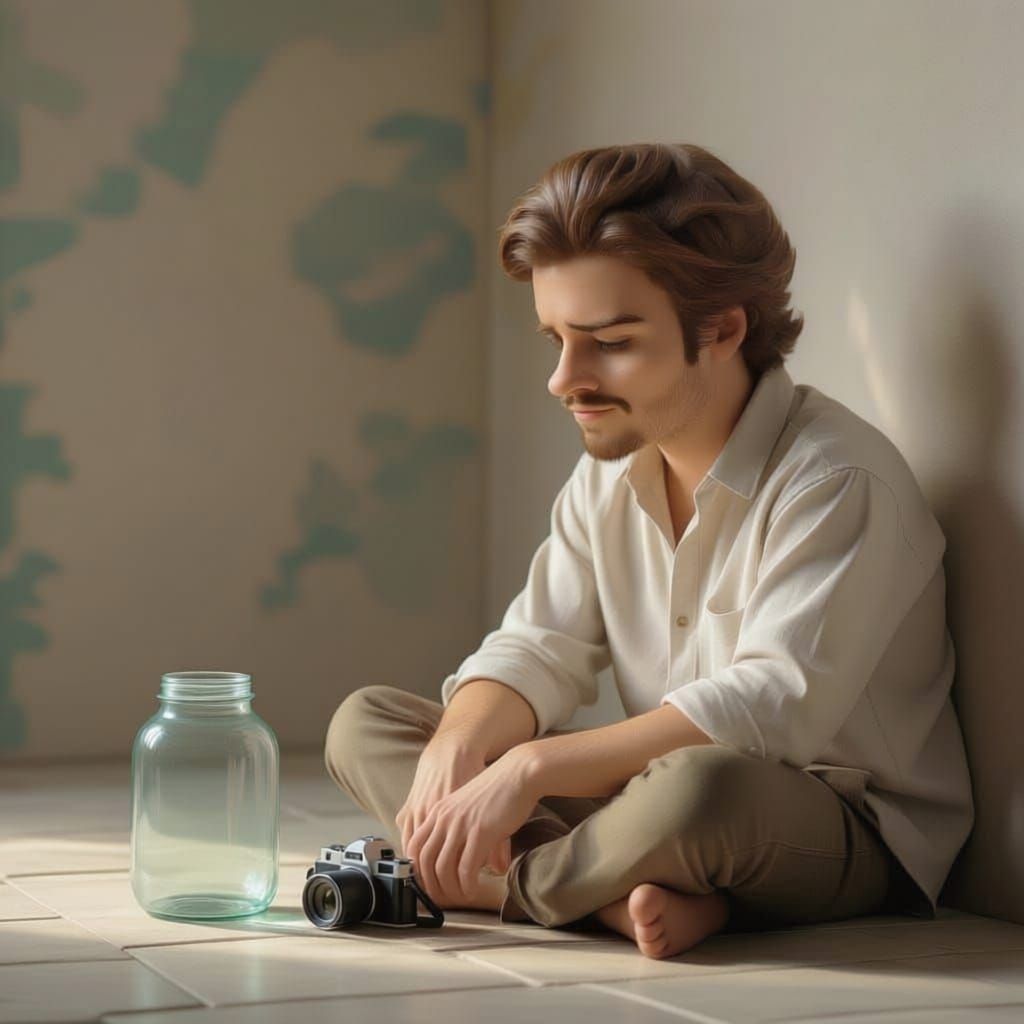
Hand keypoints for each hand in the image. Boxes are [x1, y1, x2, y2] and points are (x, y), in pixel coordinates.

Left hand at [405, 745, 540, 907]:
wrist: (518, 774)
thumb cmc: (498, 791)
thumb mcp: (469, 807)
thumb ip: (461, 829)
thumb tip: (463, 857)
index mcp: (439, 811)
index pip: (415, 845)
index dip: (417, 868)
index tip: (426, 882)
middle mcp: (445, 818)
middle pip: (425, 860)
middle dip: (431, 885)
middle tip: (442, 897)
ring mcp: (461, 825)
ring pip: (443, 868)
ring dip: (450, 889)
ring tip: (461, 895)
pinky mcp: (480, 832)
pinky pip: (465, 868)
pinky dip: (466, 884)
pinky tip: (473, 889)